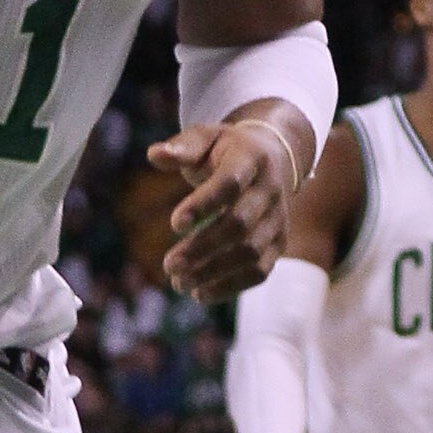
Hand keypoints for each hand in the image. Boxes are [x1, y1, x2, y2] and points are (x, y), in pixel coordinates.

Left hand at [150, 117, 297, 302]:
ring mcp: (278, 218)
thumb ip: (182, 147)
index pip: (230, 183)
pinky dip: (231, 287)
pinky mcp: (278, 243)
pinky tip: (200, 293)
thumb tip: (153, 155)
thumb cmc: (227, 150)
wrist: (273, 156)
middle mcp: (271, 189)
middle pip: (240, 224)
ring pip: (251, 252)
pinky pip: (260, 271)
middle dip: (203, 247)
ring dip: (214, 272)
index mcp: (252, 158)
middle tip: (169, 264)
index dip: (204, 205)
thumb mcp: (207, 138)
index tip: (174, 224)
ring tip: (179, 282)